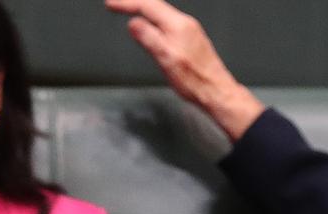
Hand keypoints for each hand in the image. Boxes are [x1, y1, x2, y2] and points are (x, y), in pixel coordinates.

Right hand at [106, 0, 264, 140]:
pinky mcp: (190, 40)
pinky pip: (168, 22)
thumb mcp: (166, 59)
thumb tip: (134, 24)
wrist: (216, 91)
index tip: (111, 4)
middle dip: (133, 3)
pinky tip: (150, 25)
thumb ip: (149, 38)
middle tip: (116, 5)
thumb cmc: (194, 80)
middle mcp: (185, 24)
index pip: (148, 5)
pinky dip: (153, 20)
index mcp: (178, 25)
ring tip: (129, 10)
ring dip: (143, 10)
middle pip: (155, 5)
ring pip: (162, 13)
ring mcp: (189, 31)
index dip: (127, 3)